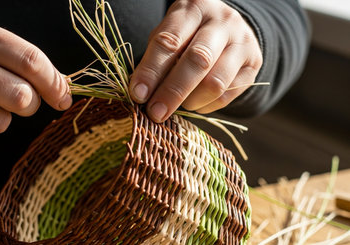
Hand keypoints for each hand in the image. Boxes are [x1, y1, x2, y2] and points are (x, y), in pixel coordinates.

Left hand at [129, 0, 262, 121]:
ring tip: (177, 106)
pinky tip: (195, 103)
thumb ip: (156, 59)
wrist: (228, 28)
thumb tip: (141, 94)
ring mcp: (243, 42)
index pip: (169, 41)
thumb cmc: (188, 34)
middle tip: (156, 113)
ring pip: (215, 82)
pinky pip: (227, 94)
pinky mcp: (254, 63)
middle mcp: (222, 21)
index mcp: (193, 9)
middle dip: (172, 91)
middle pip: (198, 60)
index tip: (138, 95)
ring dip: (191, 101)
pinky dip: (206, 106)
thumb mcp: (169, 35)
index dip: (151, 71)